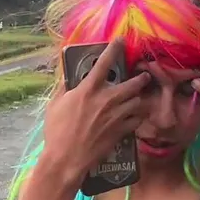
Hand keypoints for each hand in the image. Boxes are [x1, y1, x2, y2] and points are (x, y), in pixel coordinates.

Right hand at [40, 39, 148, 182]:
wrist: (66, 158)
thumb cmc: (56, 131)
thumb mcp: (55, 105)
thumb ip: (64, 89)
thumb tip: (68, 78)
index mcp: (88, 90)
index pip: (104, 63)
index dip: (113, 49)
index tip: (120, 40)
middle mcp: (106, 100)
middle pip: (132, 84)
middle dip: (141, 78)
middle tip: (144, 76)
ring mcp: (116, 116)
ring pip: (137, 102)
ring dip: (139, 98)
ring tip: (139, 97)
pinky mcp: (121, 131)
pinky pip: (137, 120)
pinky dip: (137, 117)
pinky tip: (135, 117)